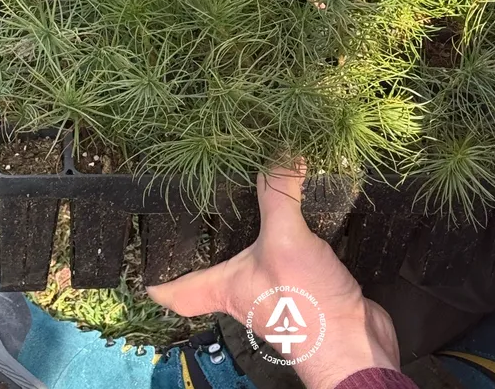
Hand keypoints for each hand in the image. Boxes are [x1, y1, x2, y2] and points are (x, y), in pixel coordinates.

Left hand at [147, 165, 399, 388]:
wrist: (355, 344)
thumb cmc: (306, 307)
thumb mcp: (285, 242)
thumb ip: (278, 195)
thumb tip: (280, 150)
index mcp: (225, 286)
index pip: (174, 288)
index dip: (154, 275)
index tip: (139, 254)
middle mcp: (246, 286)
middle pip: (215, 261)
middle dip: (211, 230)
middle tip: (203, 191)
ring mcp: (278, 282)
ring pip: (256, 247)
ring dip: (256, 220)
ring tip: (252, 181)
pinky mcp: (308, 278)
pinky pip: (292, 244)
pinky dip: (295, 221)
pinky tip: (303, 198)